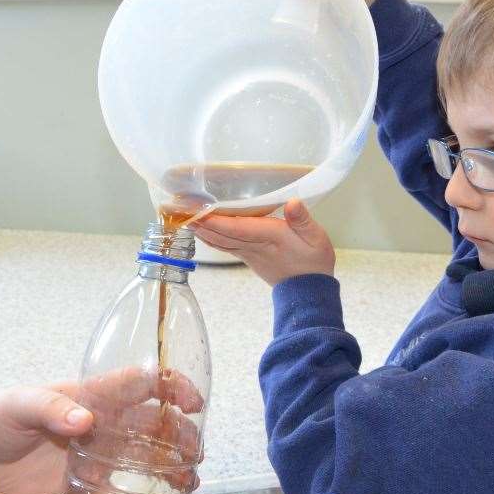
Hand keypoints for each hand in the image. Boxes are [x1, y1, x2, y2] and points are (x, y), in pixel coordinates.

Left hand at [0, 367, 206, 493]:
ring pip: (140, 459)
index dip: (170, 387)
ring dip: (168, 468)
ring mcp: (92, 456)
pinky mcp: (80, 486)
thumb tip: (84, 420)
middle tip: (195, 454)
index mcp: (89, 397)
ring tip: (189, 482)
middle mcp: (99, 424)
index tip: (192, 401)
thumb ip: (48, 407)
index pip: (138, 383)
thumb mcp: (17, 405)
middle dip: (177, 435)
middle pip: (149, 425)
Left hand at [192, 199, 334, 285]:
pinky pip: (224, 246)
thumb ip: (302, 220)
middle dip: (199, 222)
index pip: (236, 228)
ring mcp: (248, 253)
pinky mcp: (247, 257)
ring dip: (201, 229)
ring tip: (182, 217)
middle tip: (178, 210)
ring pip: (219, 241)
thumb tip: (293, 202)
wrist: (308, 290)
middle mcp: (253, 245)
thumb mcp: (316, 237)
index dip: (215, 220)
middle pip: (221, 233)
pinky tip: (200, 230)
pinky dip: (210, 237)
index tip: (197, 212)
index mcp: (269, 236)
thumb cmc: (313, 261)